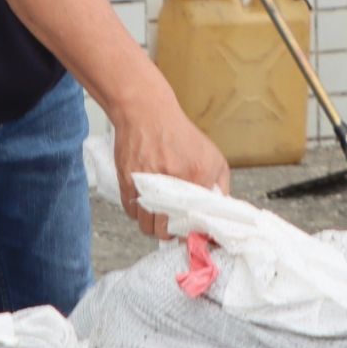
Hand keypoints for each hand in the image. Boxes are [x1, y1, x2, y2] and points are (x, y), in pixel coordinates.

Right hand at [112, 93, 230, 238]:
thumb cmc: (179, 134)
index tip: (194, 235)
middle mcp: (171, 181)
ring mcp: (146, 183)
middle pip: (167, 230)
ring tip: (159, 218)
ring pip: (147, 225)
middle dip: (171, 234)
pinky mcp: (126, 182)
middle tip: (174, 228)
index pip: (197, 221)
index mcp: (197, 175)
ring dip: (153, 226)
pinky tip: (146, 205)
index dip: (194, 233)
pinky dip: (138, 213)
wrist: (147, 112)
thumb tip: (219, 211)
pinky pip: (131, 212)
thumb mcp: (212, 156)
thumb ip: (220, 185)